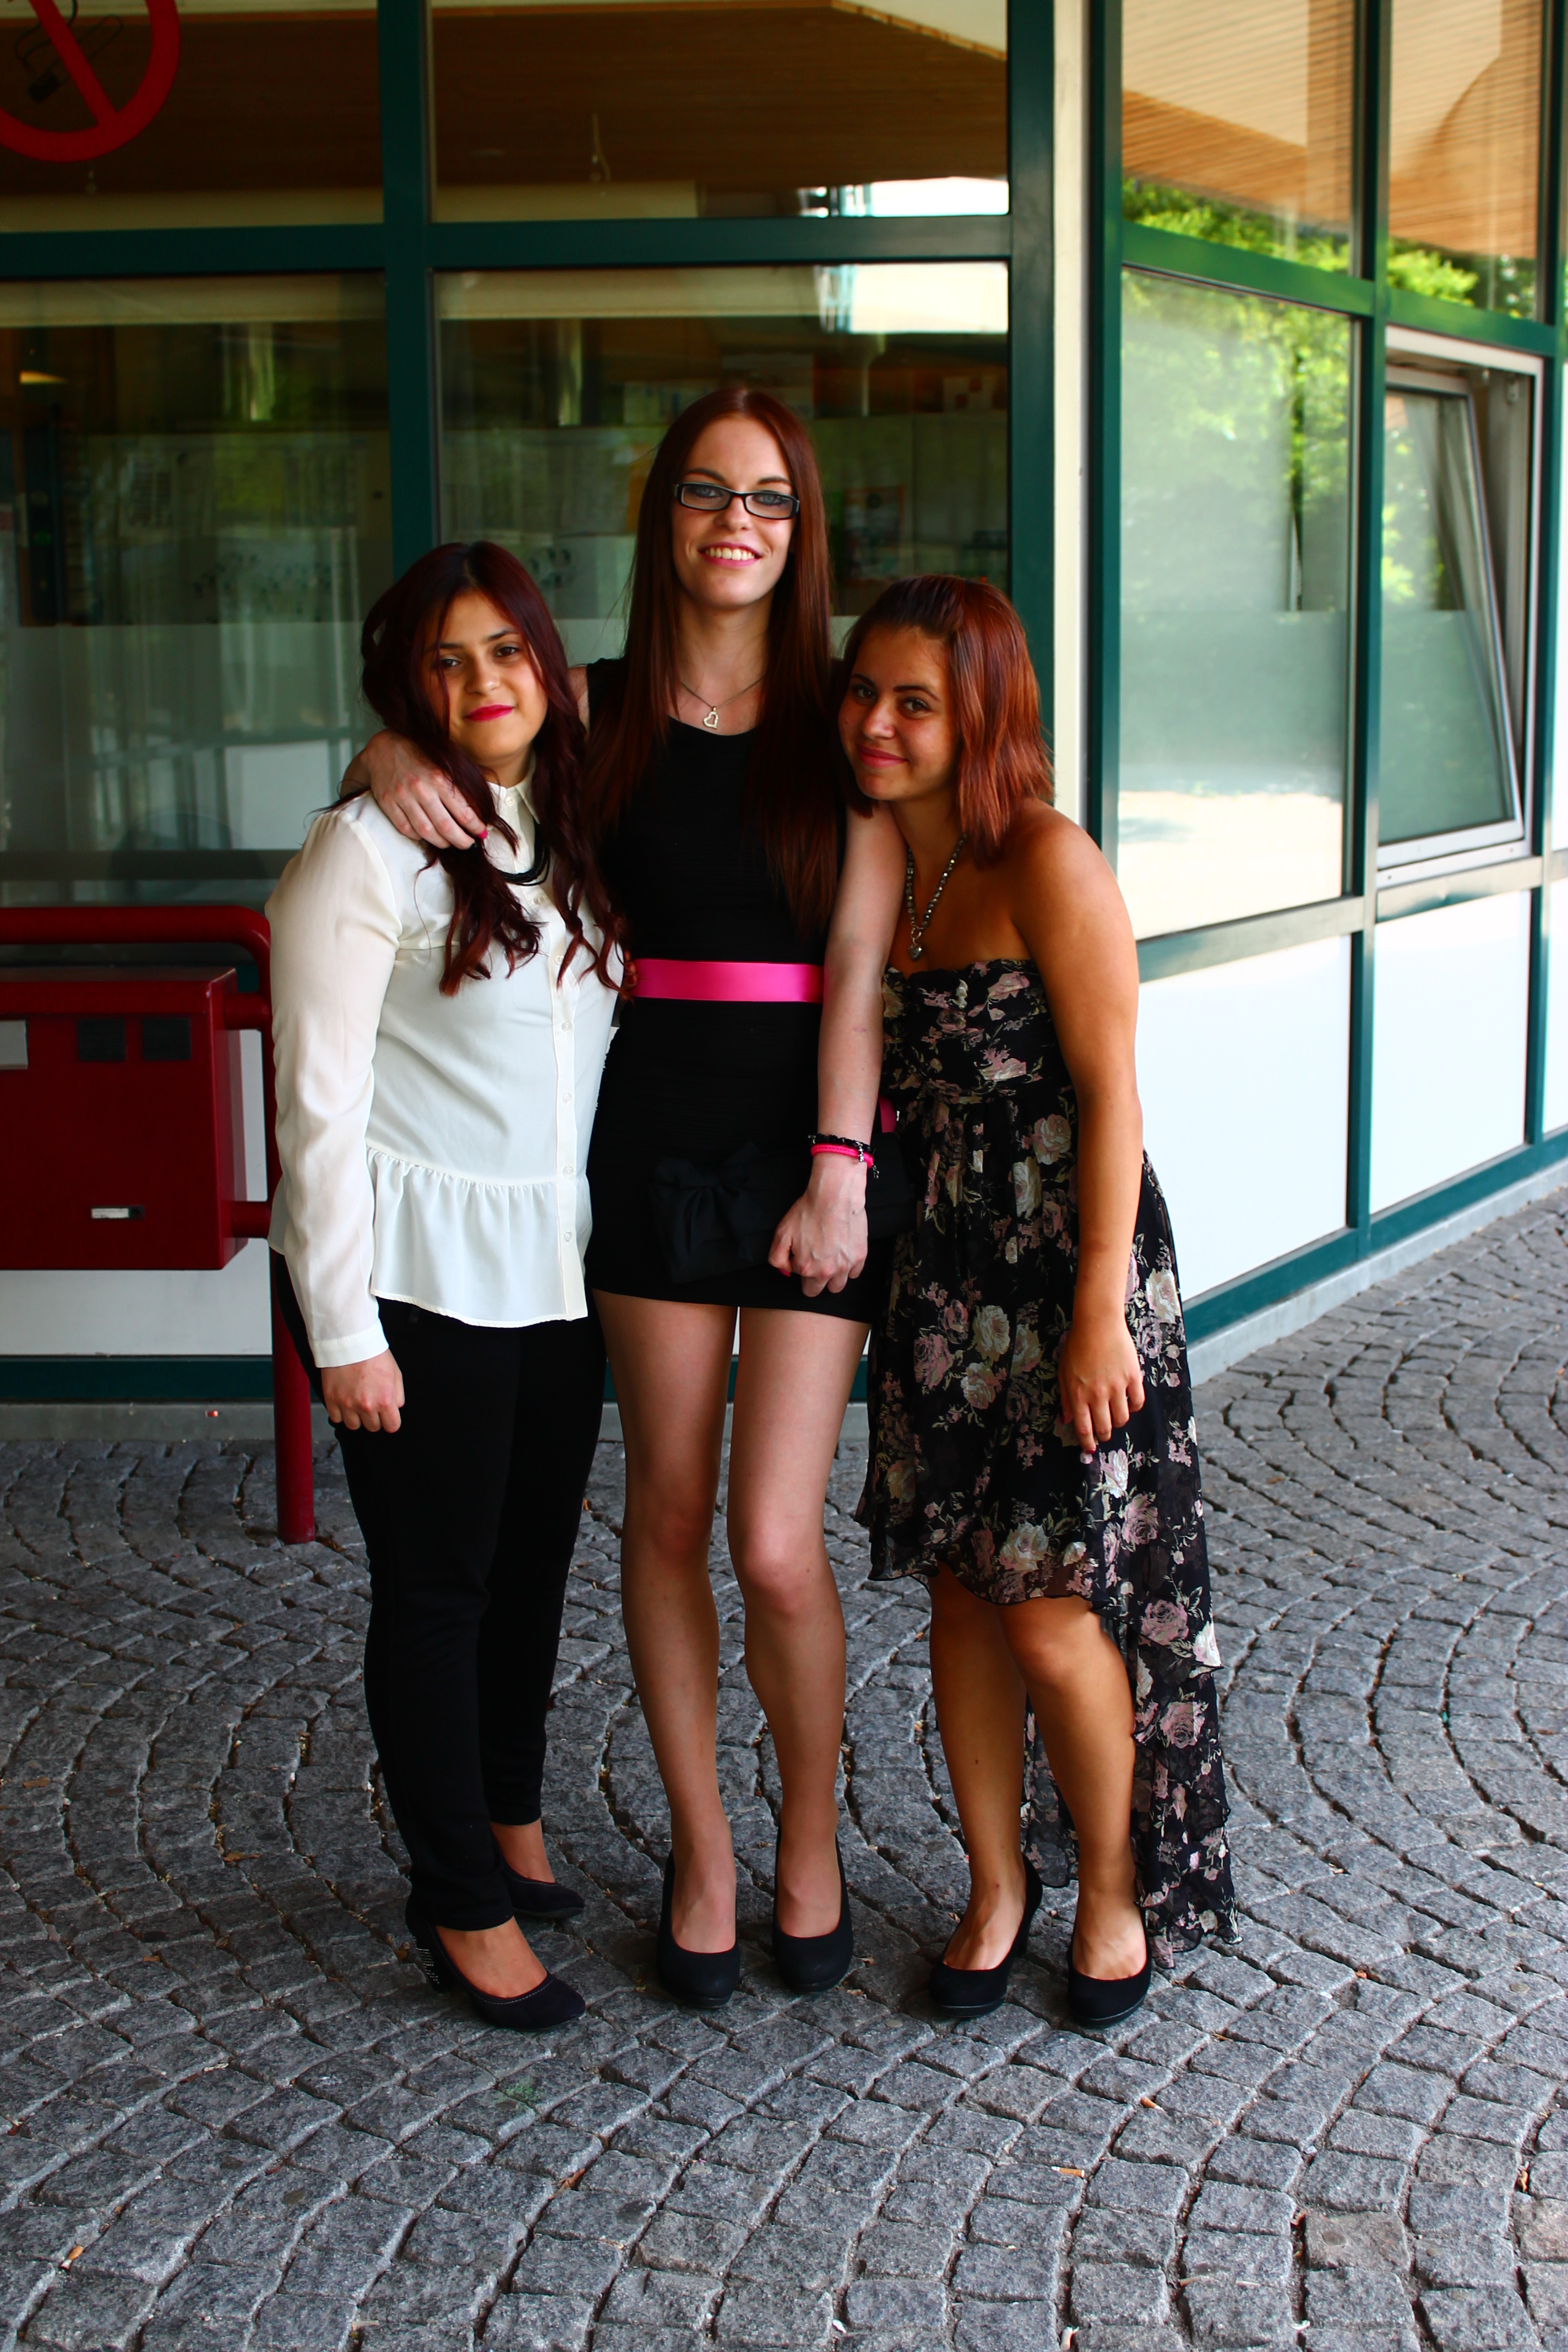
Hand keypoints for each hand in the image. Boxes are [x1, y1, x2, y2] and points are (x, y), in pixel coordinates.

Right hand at [320, 1350, 404, 1432]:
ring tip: (357, 1404)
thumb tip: (395, 1408)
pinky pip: (336, 1418)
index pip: (391, 1426)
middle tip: (371, 1404)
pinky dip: (341, 1413)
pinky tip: (345, 1402)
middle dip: (374, 1418)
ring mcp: (347, 1404)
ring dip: (357, 1418)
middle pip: (373, 1427)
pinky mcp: (332, 1400)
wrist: (351, 1341)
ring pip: (353, 1426)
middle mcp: (366, 1405)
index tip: (387, 1417)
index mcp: (385, 1400)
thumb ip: (398, 1395)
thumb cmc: (373, 1354)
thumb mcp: (396, 1373)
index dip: (390, 1421)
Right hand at [352, 729, 485, 849]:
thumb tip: (478, 807)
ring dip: (442, 842)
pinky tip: (427, 835)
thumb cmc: (418, 754)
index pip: (463, 812)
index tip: (482, 832)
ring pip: (426, 832)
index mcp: (438, 777)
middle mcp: (421, 789)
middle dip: (462, 841)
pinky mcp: (387, 803)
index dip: (476, 826)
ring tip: (450, 843)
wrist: (383, 747)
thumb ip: (459, 783)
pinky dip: (418, 836)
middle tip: (469, 844)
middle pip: (446, 827)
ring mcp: (403, 797)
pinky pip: (406, 829)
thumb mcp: (442, 761)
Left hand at [768, 1156, 868, 1296]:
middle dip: (816, 1280)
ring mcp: (845, 1265)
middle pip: (820, 1290)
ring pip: (839, 1285)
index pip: (803, 1285)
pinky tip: (842, 1252)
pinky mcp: (860, 1256)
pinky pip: (855, 1272)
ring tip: (830, 1258)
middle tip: (816, 1260)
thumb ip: (777, 1258)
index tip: (804, 1257)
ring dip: (833, 1277)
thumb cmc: (808, 1212)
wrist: (833, 1196)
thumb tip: (785, 1270)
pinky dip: (849, 1267)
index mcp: (807, 1269)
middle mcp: (827, 1272)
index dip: (802, 1271)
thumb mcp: (781, 1233)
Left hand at [1057, 1310, 1144, 1451]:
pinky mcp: (1133, 1378)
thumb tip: (1067, 1420)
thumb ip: (1066, 1398)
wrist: (1098, 1323)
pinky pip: (1138, 1402)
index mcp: (1078, 1394)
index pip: (1083, 1428)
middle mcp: (1097, 1394)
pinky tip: (1129, 1403)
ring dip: (1119, 1422)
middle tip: (1104, 1433)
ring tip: (1116, 1416)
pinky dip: (1134, 1407)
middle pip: (1105, 1428)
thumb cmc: (1077, 1345)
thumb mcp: (1064, 1372)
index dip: (1087, 1442)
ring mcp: (1117, 1387)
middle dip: (1104, 1435)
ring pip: (1122, 1419)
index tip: (1090, 1448)